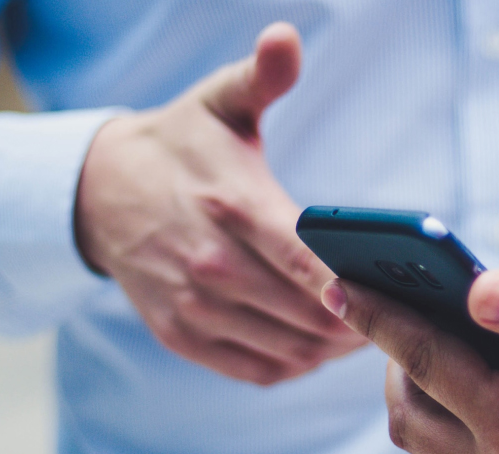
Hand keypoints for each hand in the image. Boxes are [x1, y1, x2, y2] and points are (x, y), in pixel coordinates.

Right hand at [74, 23, 364, 384]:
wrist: (100, 193)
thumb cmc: (180, 147)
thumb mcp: (219, 103)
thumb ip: (261, 77)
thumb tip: (285, 39)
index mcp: (233, 206)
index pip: (307, 261)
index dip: (355, 287)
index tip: (395, 294)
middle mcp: (211, 264)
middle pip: (308, 315)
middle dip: (362, 321)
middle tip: (398, 315)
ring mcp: (194, 306)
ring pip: (290, 350)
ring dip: (335, 349)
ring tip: (368, 332)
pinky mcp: (182, 335)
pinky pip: (258, 370)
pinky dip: (298, 365)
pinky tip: (320, 348)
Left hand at [321, 270, 498, 453]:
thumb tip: (476, 286)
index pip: (424, 360)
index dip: (376, 317)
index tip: (336, 284)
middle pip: (410, 416)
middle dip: (391, 362)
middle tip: (399, 316)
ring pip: (429, 453)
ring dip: (416, 402)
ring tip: (432, 355)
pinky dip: (446, 436)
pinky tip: (471, 403)